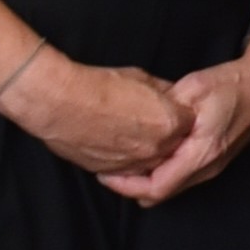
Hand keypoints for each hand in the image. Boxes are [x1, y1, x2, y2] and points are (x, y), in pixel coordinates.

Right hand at [2, 44, 185, 179]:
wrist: (59, 103)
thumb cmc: (97, 86)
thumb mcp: (141, 78)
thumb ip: (164, 92)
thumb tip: (173, 95)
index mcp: (169, 123)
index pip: (190, 124)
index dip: (181, 115)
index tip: (173, 110)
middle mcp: (155, 148)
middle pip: (175, 146)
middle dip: (169, 135)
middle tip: (153, 122)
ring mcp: (133, 163)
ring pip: (152, 163)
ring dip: (149, 151)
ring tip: (135, 134)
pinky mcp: (111, 172)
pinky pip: (129, 171)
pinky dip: (128, 161)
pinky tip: (119, 145)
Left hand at [102, 33, 249, 204]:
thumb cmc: (233, 84)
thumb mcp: (192, 89)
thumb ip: (165, 111)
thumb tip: (140, 127)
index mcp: (201, 154)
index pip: (156, 188)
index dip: (126, 186)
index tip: (104, 172)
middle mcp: (208, 168)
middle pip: (161, 194)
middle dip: (132, 186)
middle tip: (108, 167)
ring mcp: (214, 166)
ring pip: (171, 186)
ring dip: (146, 179)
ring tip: (124, 160)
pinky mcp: (217, 159)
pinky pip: (181, 176)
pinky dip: (161, 171)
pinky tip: (150, 152)